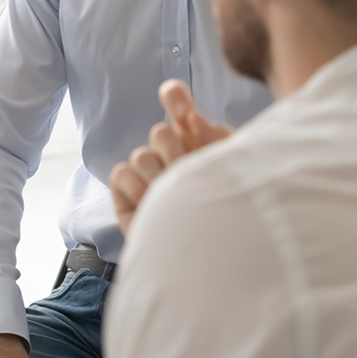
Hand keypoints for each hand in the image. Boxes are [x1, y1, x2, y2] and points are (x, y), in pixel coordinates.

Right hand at [110, 80, 232, 234]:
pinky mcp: (124, 189)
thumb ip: (218, 140)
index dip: (174, 97)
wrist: (209, 259)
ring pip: (142, 155)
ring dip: (159, 180)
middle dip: (176, 157)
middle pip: (160, 132)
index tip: (185, 114)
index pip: (175, 100)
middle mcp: (168, 151)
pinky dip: (137, 190)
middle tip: (188, 177)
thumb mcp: (233, 171)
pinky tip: (151, 206)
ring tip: (173, 201)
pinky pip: (122, 173)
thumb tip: (192, 118)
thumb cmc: (227, 213)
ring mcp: (145, 170)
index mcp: (194, 139)